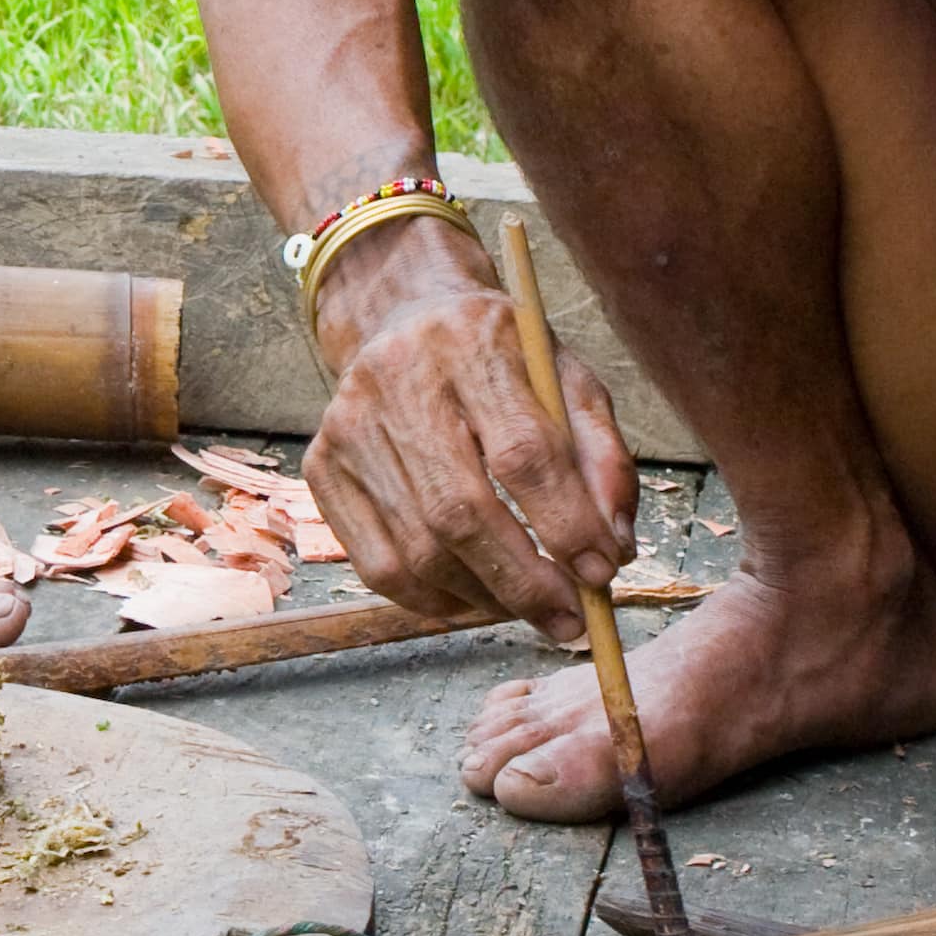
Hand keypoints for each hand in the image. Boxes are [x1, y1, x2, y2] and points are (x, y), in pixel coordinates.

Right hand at [304, 238, 635, 642]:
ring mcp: (349, 425)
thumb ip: (602, 457)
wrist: (405, 314)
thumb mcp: (567, 379)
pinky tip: (474, 600)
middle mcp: (398, 378)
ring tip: (530, 609)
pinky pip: (376, 565)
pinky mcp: (323, 465)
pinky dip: (432, 600)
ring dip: (484, 599)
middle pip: (460, 511)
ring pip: (417, 549)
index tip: (603, 572)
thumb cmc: (502, 358)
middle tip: (569, 621)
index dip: (567, 524)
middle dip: (524, 582)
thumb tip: (613, 551)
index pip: (522, 452)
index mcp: (472, 341)